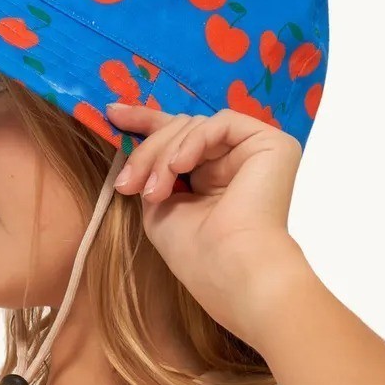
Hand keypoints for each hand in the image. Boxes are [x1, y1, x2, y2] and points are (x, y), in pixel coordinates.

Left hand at [105, 101, 303, 341]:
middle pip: (181, 129)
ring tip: (154, 191)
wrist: (232, 270)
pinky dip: (193, 142)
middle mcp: (234, 162)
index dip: (145, 122)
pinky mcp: (272, 144)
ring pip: (195, 126)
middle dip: (147, 151)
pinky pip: (222, 123)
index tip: (112, 114)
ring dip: (164, 156)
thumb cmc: (196, 254)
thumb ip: (154, 174)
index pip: (178, 138)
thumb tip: (137, 148)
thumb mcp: (160, 208)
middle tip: (126, 183)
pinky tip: (179, 166)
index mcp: (211, 178)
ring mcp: (254, 152)